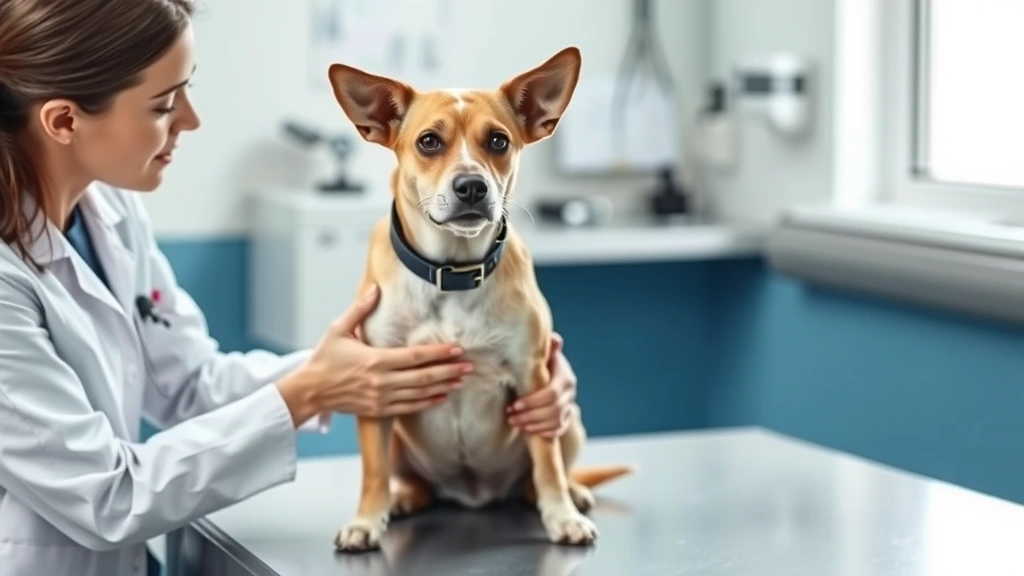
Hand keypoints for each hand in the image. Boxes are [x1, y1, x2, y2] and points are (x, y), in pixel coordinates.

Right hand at [277, 285, 471, 425]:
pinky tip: (442, 396)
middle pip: (424, 377)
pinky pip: (410, 407)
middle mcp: (382, 381)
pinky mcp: (379, 409)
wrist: (310, 391)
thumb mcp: (338, 330)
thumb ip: (359, 309)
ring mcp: (382, 397)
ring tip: (462, 380)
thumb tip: (375, 288)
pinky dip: (428, 402)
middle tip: (470, 366)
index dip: (439, 353)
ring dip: (443, 386)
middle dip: (449, 371)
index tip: (458, 349)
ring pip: (420, 393)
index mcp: (375, 360)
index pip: (415, 357)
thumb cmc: (324, 359)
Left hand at [505, 332, 577, 438]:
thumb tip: (555, 339)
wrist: (550, 376)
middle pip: (553, 410)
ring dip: (534, 425)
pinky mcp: (565, 418)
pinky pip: (558, 430)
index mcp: (565, 376)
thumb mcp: (543, 355)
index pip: (551, 393)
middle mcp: (570, 393)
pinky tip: (527, 430)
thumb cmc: (540, 363)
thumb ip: (547, 348)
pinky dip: (543, 432)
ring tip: (515, 422)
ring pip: (555, 422)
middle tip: (510, 417)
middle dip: (530, 415)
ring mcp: (569, 407)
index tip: (514, 405)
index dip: (532, 401)